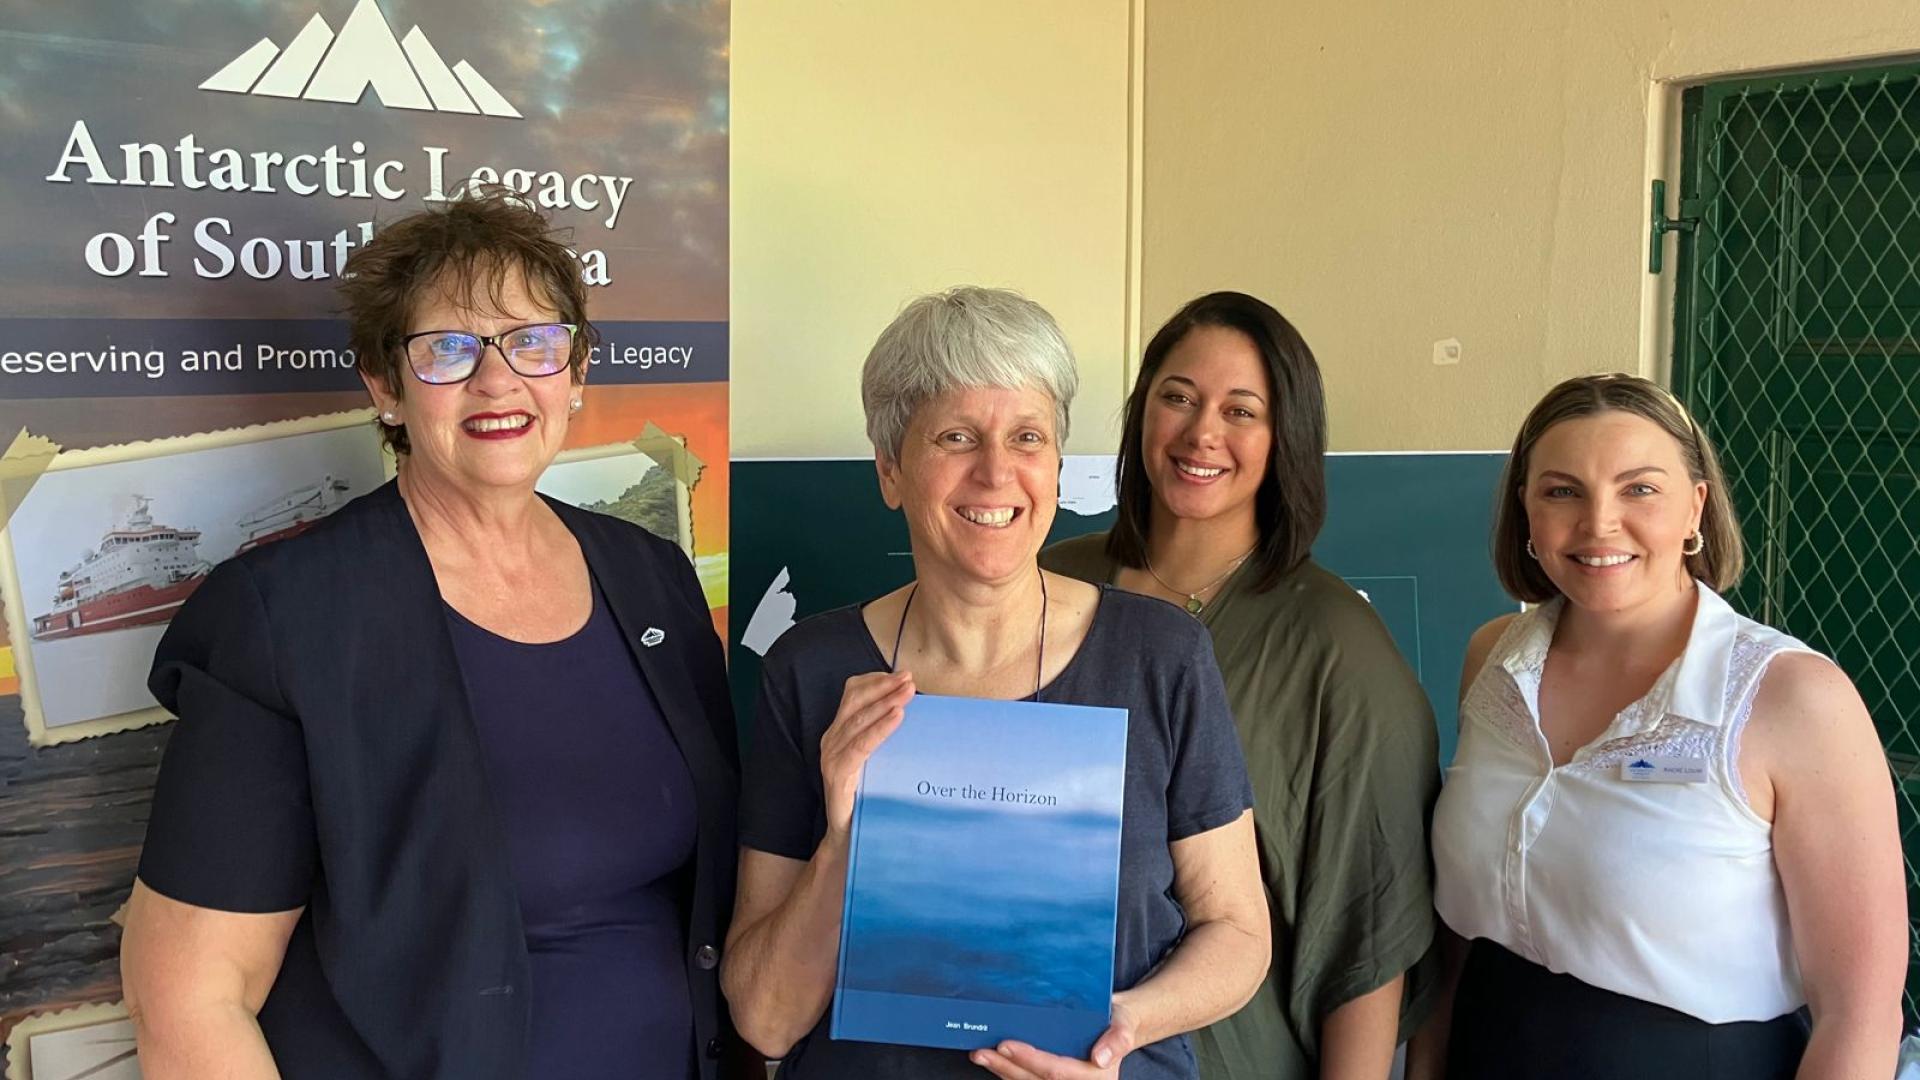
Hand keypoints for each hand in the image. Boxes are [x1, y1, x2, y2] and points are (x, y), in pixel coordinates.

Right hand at [819, 671, 914, 833]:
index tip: (902, 675)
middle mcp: (831, 739)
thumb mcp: (877, 760)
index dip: (876, 681)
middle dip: (884, 686)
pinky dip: (880, 728)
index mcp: (839, 732)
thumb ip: (885, 737)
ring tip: (907, 693)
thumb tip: (915, 713)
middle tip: (909, 679)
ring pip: (859, 719)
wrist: (848, 834)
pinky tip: (897, 717)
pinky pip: (861, 745)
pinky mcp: (838, 773)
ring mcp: (832, 755)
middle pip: (855, 701)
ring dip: (886, 702)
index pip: (853, 694)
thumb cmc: (867, 796)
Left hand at [969, 1002, 1139, 1079]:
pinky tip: (993, 1060)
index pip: (1055, 1071)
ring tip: (980, 1055)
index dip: (1029, 1060)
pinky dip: (1008, 1071)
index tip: (1005, 1044)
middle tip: (982, 1051)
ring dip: (1002, 1071)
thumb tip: (1101, 1058)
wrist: (1118, 1026)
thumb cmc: (1119, 1023)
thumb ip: (1118, 1039)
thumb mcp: (1124, 1025)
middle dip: (1006, 1067)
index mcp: (1094, 1079)